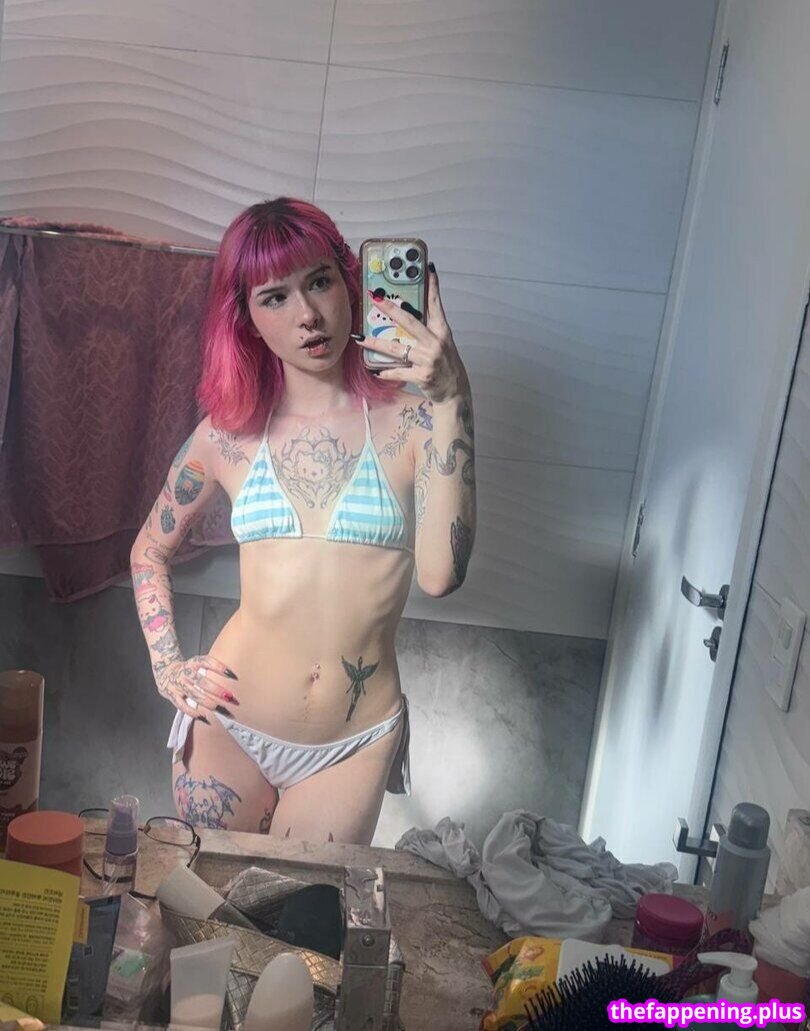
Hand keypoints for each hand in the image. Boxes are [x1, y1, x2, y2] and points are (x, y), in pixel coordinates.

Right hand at [153, 654, 239, 720]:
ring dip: (207, 702)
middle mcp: (185, 672)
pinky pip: (182, 705)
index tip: (232, 675)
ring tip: (219, 708)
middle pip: (201, 681)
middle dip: (216, 689)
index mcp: (193, 662)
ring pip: (193, 694)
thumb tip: (232, 677)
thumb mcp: (197, 663)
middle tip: (229, 697)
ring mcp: (178, 684)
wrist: (165, 671)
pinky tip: (203, 717)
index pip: (207, 662)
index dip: (219, 667)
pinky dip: (192, 712)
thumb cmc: (188, 669)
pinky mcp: (172, 695)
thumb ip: (210, 668)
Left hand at [353, 265, 470, 403]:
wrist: (455, 391)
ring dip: (375, 343)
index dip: (432, 287)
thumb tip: (406, 316)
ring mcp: (428, 359)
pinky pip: (398, 372)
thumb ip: (427, 330)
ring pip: (396, 348)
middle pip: (409, 322)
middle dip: (391, 309)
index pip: (436, 305)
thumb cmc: (446, 365)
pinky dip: (385, 372)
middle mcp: (435, 343)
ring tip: (360, 338)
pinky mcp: (421, 375)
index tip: (428, 269)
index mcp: (441, 332)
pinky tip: (374, 370)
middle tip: (376, 298)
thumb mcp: (442, 343)